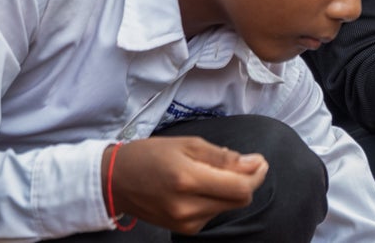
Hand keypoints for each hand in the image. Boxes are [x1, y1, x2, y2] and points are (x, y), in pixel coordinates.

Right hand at [104, 136, 268, 233]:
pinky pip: (214, 214)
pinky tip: (203, 187)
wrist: (115, 181)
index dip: (257, 174)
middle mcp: (187, 207)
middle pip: (239, 200)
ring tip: (214, 172)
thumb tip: (254, 163)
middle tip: (245, 163)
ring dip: (232, 190)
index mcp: (187, 180)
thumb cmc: (151, 156)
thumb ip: (223, 157)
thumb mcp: (188, 145)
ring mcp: (185, 222)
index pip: (240, 187)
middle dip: (248, 181)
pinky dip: (217, 199)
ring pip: (228, 207)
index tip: (259, 160)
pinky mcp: (184, 229)